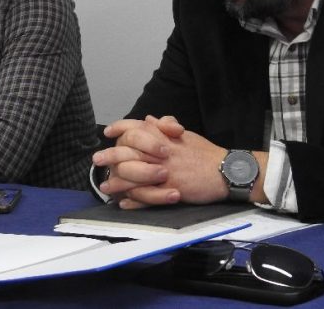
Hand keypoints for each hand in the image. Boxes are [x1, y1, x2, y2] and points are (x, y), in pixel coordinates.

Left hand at [93, 115, 228, 208]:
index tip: (108, 131)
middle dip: (110, 155)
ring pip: (132, 176)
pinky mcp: (169, 189)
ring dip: (117, 182)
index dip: (120, 128)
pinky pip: (146, 196)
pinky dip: (133, 200)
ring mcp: (164, 171)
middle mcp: (161, 152)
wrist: (226, 171)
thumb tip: (148, 120)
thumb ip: (165, 128)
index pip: (137, 127)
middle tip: (97, 160)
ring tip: (105, 187)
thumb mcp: (185, 135)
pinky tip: (124, 202)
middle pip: (128, 151)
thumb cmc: (206, 153)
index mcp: (164, 137)